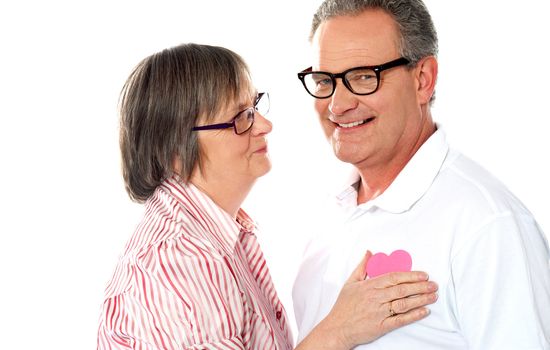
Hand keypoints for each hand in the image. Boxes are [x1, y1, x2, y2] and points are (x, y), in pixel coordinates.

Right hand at [310, 251, 437, 348]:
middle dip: (420, 286)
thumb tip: (369, 253)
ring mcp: (379, 312)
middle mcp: (376, 298)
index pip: (394, 277)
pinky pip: (400, 320)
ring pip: (404, 304)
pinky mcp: (381, 326)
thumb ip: (362, 267)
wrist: (337, 328)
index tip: (423, 275)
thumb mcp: (350, 283)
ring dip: (420, 299)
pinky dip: (413, 315)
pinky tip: (424, 311)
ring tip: (433, 296)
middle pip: (402, 290)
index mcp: (369, 286)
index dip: (410, 275)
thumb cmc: (343, 306)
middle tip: (433, 284)